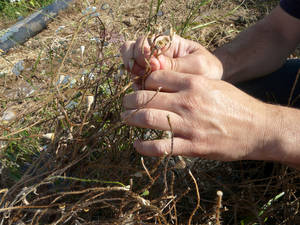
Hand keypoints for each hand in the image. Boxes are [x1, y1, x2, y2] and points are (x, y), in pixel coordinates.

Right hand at [120, 34, 222, 81]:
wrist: (210, 87)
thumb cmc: (207, 71)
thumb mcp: (199, 66)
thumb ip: (177, 65)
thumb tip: (155, 64)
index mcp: (167, 42)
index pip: (146, 40)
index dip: (142, 51)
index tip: (151, 64)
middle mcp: (154, 52)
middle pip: (130, 49)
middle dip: (134, 61)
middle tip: (142, 73)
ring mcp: (148, 66)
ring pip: (129, 63)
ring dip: (133, 73)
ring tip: (142, 83)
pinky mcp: (146, 81)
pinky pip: (133, 79)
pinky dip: (135, 84)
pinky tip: (143, 90)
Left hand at [121, 70, 277, 161]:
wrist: (258, 128)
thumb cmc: (235, 104)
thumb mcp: (213, 84)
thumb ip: (188, 82)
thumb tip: (162, 83)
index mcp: (193, 83)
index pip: (155, 78)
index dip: (142, 83)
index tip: (138, 89)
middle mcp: (188, 102)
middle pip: (145, 98)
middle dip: (129, 100)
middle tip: (124, 104)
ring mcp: (189, 125)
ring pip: (147, 119)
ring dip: (130, 119)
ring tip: (125, 119)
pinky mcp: (193, 146)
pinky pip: (160, 147)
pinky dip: (143, 147)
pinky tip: (136, 145)